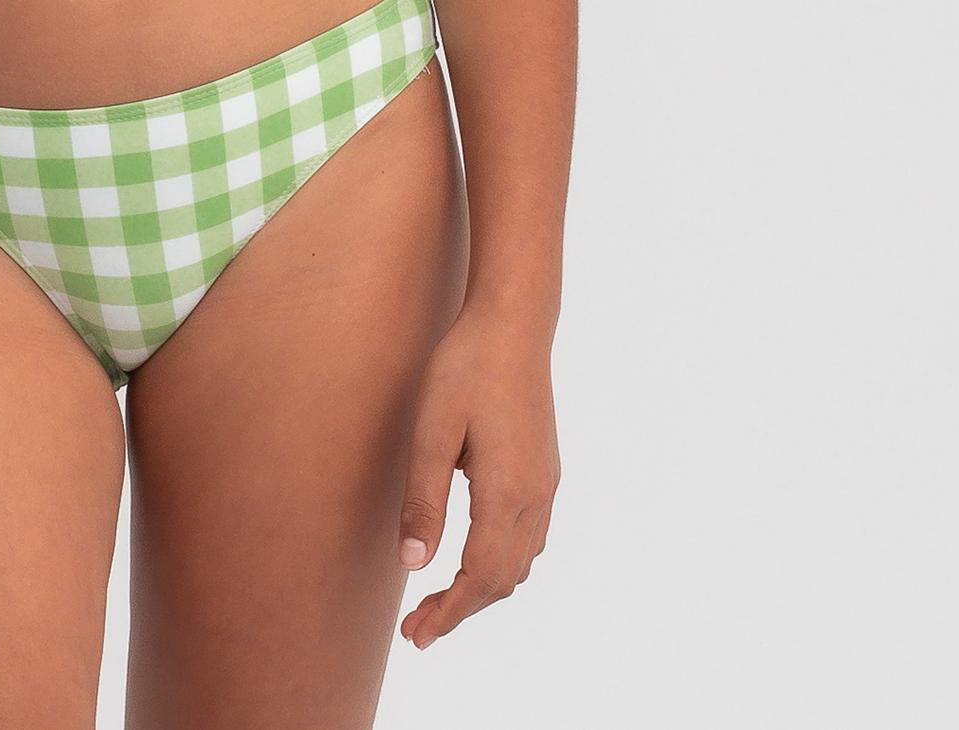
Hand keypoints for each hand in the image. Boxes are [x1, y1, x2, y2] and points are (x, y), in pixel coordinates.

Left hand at [395, 303, 559, 650]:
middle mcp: (535, 496)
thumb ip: (423, 499)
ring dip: (482, 587)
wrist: (513, 323)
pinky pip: (528, 537)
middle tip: (418, 627)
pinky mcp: (544, 468)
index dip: (450, 613)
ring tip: (439, 598)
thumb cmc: (466, 368)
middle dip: (462, 609)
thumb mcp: (431, 430)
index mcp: (507, 492)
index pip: (482, 578)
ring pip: (520, 562)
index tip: (417, 635)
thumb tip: (413, 565)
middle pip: (504, 579)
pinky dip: (500, 561)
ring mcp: (545, 483)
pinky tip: (472, 555)